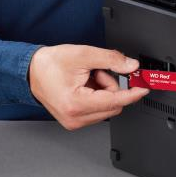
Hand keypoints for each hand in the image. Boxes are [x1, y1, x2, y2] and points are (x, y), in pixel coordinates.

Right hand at [29, 44, 148, 129]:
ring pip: (107, 108)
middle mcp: (76, 118)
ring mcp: (75, 121)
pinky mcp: (75, 121)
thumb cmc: (50, 64)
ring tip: (87, 79)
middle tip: (97, 72)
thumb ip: (111, 59)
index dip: (133, 93)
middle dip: (111, 86)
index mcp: (76, 104)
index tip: (144, 88)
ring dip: (104, 91)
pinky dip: (97, 96)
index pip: (115, 101)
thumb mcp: (83, 54)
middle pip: (113, 105)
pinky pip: (98, 110)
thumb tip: (131, 66)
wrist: (31, 72)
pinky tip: (85, 86)